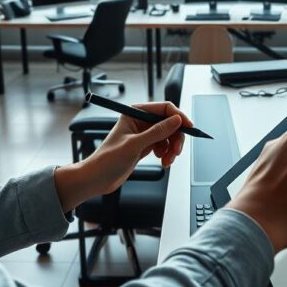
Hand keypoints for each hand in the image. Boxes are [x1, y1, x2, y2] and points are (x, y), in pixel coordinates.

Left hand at [55, 102, 192, 212]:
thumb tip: (176, 120)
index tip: (189, 127)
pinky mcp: (145, 145)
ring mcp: (144, 134)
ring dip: (172, 148)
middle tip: (176, 151)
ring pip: (168, 136)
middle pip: (169, 123)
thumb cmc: (107, 159)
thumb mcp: (134, 145)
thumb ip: (157, 132)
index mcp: (135, 113)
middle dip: (175, 137)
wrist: (97, 178)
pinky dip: (167, 154)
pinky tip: (163, 161)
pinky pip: (164, 146)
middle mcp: (140, 121)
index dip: (179, 117)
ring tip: (167, 160)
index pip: (164, 108)